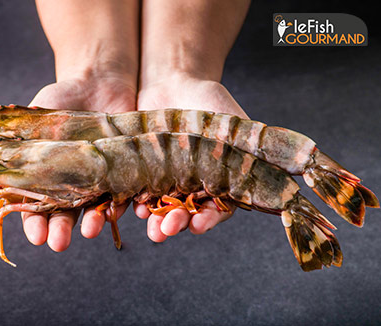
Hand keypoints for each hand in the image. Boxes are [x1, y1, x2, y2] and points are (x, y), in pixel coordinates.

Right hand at [25, 0, 138, 250]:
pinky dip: (125, 204)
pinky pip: (127, 192)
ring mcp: (99, 178)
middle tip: (59, 243)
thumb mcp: (37, 116)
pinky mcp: (125, 170)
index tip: (35, 236)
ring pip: (96, 208)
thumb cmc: (62, 98)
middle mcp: (72, 183)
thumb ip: (21, 139)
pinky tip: (120, 210)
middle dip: (61, 229)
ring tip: (90, 230)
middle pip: (65, 214)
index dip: (34, 222)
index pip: (36, 207)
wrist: (99, 81)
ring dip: (93, 222)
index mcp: (46, 176)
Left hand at [134, 73, 248, 241]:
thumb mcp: (233, 124)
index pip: (218, 207)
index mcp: (218, 181)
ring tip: (150, 229)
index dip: (210, 218)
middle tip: (166, 229)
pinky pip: (136, 193)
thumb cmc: (209, 102)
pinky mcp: (141, 172)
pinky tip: (128, 209)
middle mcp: (192, 187)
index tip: (199, 225)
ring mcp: (166, 182)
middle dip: (176, 223)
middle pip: (186, 213)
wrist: (173, 83)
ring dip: (154, 221)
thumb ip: (252, 148)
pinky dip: (132, 203)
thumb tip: (300, 166)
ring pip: (160, 209)